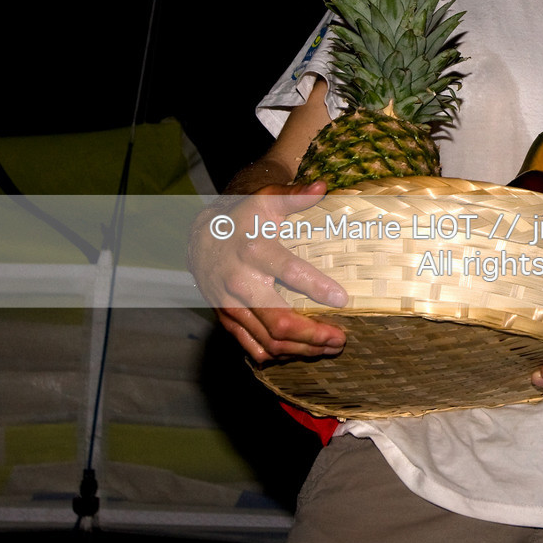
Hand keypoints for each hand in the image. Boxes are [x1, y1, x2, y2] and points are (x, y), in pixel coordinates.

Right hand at [188, 183, 349, 362]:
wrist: (201, 237)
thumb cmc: (244, 218)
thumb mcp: (267, 199)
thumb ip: (295, 195)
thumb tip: (323, 187)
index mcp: (255, 251)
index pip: (289, 271)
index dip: (317, 287)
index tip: (342, 299)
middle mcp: (240, 282)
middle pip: (279, 321)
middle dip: (314, 335)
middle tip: (341, 339)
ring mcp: (230, 306)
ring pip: (268, 341)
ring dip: (302, 350)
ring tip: (329, 348)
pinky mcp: (226, 320)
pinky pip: (251, 347)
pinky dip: (278, 355)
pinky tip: (300, 352)